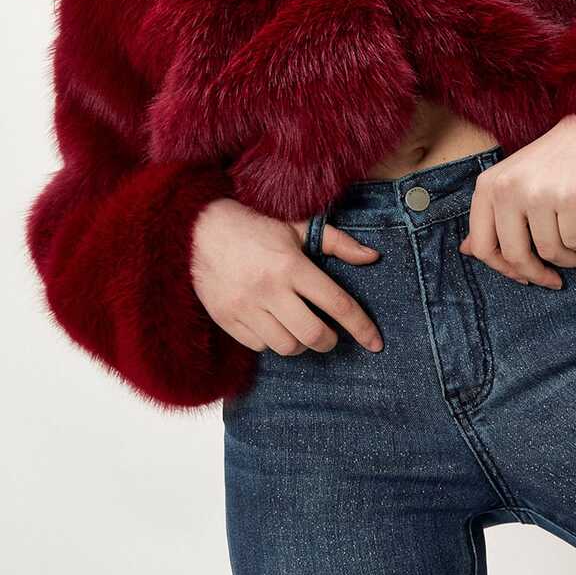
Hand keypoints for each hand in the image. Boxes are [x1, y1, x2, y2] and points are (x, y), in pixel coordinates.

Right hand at [191, 198, 384, 354]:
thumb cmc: (256, 229)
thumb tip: (373, 257)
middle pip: (313, 335)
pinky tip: (272, 325)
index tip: (375, 343)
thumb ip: (338, 243)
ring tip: (298, 328)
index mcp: (291, 265)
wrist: (200, 231)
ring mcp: (246, 306)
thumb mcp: (298, 228)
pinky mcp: (227, 318)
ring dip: (300, 343)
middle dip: (329, 341)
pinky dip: (271, 342)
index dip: (361, 327)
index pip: (337, 304)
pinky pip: (259, 346)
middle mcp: (269, 288)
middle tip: (329, 335)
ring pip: (286, 346)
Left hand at [460, 116, 575, 288]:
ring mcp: (537, 193)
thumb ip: (491, 215)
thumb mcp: (513, 181)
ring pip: (549, 251)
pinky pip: (574, 242)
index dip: (503, 269)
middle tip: (554, 279)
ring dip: (568, 258)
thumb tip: (467, 250)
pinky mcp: (569, 198)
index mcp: (488, 185)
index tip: (523, 277)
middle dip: (536, 275)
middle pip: (514, 255)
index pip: (482, 246)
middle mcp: (507, 189)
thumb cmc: (557, 159)